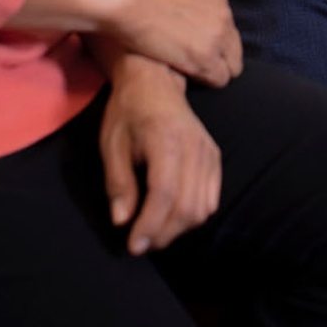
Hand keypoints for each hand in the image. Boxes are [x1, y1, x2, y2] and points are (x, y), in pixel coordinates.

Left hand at [99, 52, 221, 254]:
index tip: (133, 246)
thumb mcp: (112, 144)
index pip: (165, 193)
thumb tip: (122, 221)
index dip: (150, 225)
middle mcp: (194, 147)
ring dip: (179, 229)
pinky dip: (195, 215)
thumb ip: (118, 183)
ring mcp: (208, 151)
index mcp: (167, 140)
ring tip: (154, 232)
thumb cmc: (128, 111)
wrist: (155, 80)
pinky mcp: (214, 156)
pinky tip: (173, 216)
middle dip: (163, 234)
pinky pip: (212, 198)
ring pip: (203, 207)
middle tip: (140, 243)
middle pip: (188, 206)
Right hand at [109, 0, 242, 87]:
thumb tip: (185, 16)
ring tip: (189, 72)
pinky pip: (220, 79)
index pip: (228, 28)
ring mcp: (218, 37)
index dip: (212, 42)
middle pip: (234, 49)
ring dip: (212, 72)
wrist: (128, 0)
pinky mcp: (206, 57)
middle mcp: (224, 15)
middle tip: (194, 65)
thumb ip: (189, 4)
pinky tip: (187, 77)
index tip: (196, 48)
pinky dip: (206, 82)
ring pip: (231, 67)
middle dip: (218, 58)